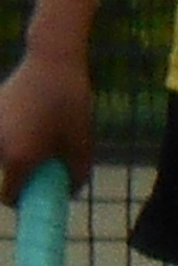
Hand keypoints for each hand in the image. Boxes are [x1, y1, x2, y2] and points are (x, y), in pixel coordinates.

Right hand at [0, 39, 93, 192]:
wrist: (51, 63)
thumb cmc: (70, 105)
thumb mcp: (82, 144)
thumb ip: (77, 174)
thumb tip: (70, 192)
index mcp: (18, 160)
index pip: (10, 196)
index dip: (24, 201)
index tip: (38, 198)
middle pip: (8, 173)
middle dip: (25, 174)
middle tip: (48, 162)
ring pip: (5, 152)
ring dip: (20, 151)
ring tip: (45, 134)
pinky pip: (3, 132)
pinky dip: (14, 133)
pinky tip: (34, 118)